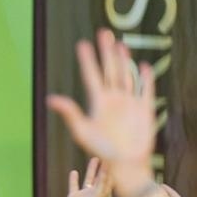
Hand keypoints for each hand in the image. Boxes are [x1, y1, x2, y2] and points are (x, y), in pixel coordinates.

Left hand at [46, 30, 156, 184]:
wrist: (125, 163)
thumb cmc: (101, 150)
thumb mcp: (82, 130)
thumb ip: (69, 113)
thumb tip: (50, 98)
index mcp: (98, 103)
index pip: (91, 76)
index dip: (87, 60)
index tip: (82, 44)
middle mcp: (113, 100)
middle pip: (109, 70)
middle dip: (106, 52)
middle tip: (103, 33)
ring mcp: (129, 103)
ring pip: (125, 76)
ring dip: (123, 61)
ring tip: (119, 44)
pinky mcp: (144, 109)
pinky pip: (145, 90)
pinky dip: (145, 78)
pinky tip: (142, 66)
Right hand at [60, 159, 109, 196]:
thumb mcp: (97, 196)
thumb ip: (102, 183)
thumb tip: (107, 169)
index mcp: (103, 194)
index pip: (111, 179)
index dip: (114, 169)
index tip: (116, 157)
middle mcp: (95, 193)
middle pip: (102, 177)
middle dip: (105, 167)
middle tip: (107, 155)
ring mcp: (84, 194)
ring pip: (89, 179)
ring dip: (92, 169)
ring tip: (95, 159)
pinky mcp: (74, 196)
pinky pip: (74, 185)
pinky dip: (74, 179)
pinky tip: (74, 172)